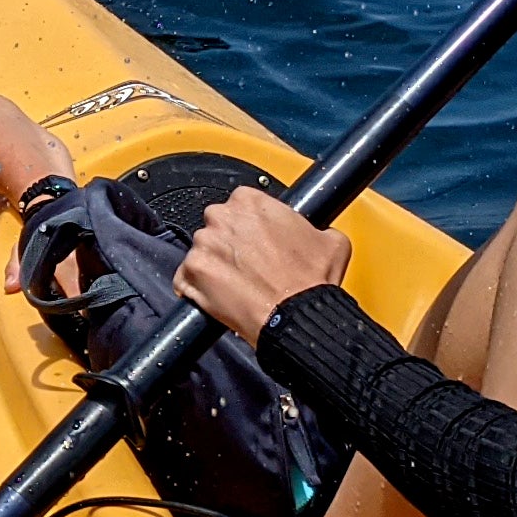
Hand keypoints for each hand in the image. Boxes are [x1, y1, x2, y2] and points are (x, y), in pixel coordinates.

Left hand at [174, 187, 349, 340]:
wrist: (297, 316)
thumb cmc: (310, 281)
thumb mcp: (331, 240)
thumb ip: (315, 227)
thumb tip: (316, 233)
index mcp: (251, 200)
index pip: (240, 204)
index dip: (250, 225)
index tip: (258, 239)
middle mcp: (222, 217)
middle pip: (218, 225)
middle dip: (229, 242)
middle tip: (249, 264)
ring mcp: (203, 246)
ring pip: (202, 251)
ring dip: (214, 265)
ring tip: (237, 284)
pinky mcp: (190, 274)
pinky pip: (185, 278)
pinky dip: (197, 287)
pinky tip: (218, 296)